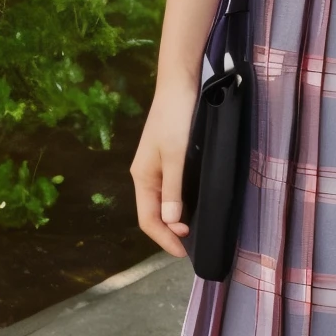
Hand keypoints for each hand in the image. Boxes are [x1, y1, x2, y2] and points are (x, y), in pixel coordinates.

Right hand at [130, 64, 198, 256]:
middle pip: (153, 212)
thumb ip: (173, 189)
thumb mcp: (176, 156)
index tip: (183, 252)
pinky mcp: (169, 156)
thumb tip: (171, 221)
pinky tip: (193, 204)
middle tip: (192, 244)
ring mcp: (157, 165)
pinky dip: (179, 201)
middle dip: (169, 231)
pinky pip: (171, 188)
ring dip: (175, 218)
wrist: (180, 83)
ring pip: (163, 201)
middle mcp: (146, 174)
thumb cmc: (176, 117)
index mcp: (142, 176)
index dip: (164, 238)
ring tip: (193, 230)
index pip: (148, 219)